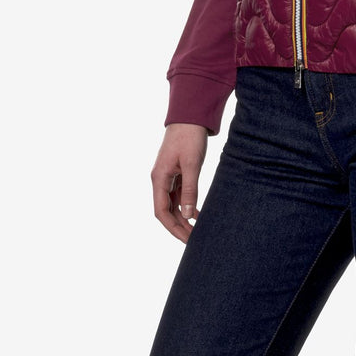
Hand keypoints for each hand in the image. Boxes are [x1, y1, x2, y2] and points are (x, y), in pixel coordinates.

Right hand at [151, 123, 208, 242]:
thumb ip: (190, 190)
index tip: (187, 240)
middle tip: (194, 240)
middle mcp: (160, 179)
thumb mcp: (192, 164)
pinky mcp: (175, 172)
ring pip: (172, 204)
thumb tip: (187, 215)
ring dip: (182, 218)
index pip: (161, 212)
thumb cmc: (190, 137)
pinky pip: (177, 195)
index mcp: (159, 178)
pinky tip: (196, 213)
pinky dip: (186, 205)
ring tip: (197, 230)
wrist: (190, 116)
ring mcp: (167, 176)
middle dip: (178, 227)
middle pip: (165, 211)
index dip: (173, 228)